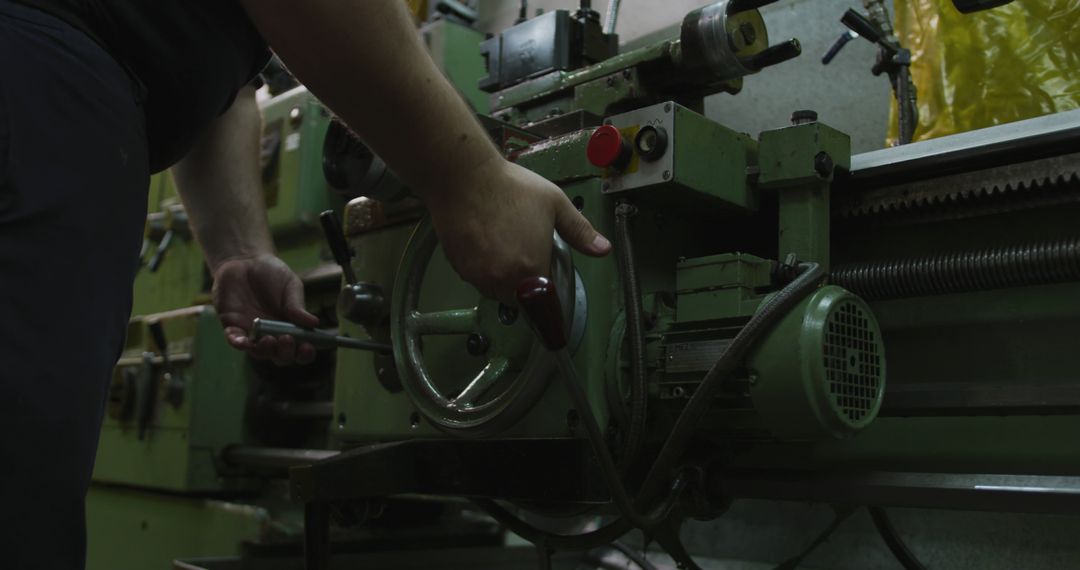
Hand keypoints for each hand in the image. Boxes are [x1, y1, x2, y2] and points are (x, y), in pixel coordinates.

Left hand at [212, 254, 319, 364]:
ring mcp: (252, 333)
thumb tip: (314, 323)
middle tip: (287, 339)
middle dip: (285, 353)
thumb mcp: (290, 286)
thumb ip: (297, 305)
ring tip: (270, 339)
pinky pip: (235, 341)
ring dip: (265, 351)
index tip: (308, 346)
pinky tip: (243, 342)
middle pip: (280, 356)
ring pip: (259, 353)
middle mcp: (273, 334)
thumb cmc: (271, 273)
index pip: (300, 348)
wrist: (245, 260)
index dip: (304, 353)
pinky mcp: (232, 326)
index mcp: (291, 327)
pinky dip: (239, 344)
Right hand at [427, 159, 611, 302]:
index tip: (547, 272)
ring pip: (498, 292)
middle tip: (527, 255)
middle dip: (528, 285)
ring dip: (506, 280)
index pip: (546, 296)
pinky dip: (485, 271)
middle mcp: (504, 279)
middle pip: (521, 299)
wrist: (465, 177)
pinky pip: (478, 281)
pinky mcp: (460, 270)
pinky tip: (487, 247)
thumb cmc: (510, 188)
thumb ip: (580, 231)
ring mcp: (480, 276)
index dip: (549, 284)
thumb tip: (603, 249)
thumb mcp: (555, 204)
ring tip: (507, 249)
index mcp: (532, 268)